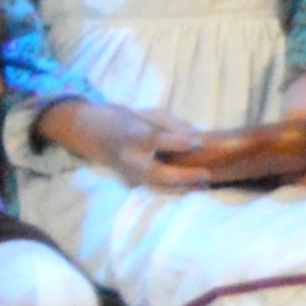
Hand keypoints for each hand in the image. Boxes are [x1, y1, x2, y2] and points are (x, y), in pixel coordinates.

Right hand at [50, 99, 199, 186]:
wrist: (99, 138)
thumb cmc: (132, 122)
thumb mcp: (151, 115)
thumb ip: (174, 126)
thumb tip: (199, 139)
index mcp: (133, 135)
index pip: (155, 140)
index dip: (177, 142)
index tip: (199, 143)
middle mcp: (129, 158)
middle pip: (155, 172)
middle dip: (182, 176)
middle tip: (206, 174)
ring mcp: (128, 174)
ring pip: (156, 187)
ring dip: (182, 189)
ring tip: (204, 186)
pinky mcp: (132, 184)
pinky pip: (156, 189)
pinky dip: (175, 190)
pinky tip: (195, 188)